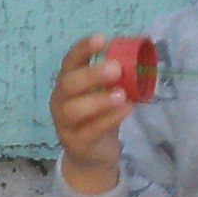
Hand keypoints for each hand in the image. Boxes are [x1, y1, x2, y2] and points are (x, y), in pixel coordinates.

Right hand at [52, 32, 135, 193]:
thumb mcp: (104, 95)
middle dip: (91, 74)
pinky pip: (90, 130)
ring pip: (74, 109)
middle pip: (68, 84)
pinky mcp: (77, 143)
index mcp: (66, 83)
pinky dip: (109, 118)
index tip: (101, 39)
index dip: (82, 49)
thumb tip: (137, 59)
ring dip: (99, 99)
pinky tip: (125, 110)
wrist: (93, 157)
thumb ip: (113, 80)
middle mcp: (60, 101)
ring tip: (121, 94)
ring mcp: (65, 124)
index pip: (70, 62)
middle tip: (115, 68)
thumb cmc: (99, 117)